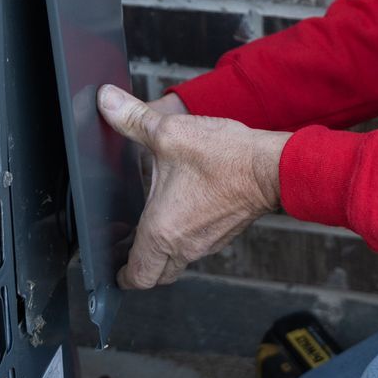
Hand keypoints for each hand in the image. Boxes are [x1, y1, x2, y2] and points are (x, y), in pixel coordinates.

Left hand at [97, 84, 288, 289]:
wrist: (270, 167)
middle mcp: (184, 244)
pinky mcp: (225, 233)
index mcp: (161, 230)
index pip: (136, 276)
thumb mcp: (168, 133)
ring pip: (178, 261)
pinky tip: (185, 210)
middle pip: (156, 275)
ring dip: (165, 250)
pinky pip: (198, 246)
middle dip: (141, 267)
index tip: (114, 268)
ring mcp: (208, 242)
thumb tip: (106, 100)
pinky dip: (186, 237)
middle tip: (130, 248)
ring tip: (155, 224)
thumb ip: (133, 119)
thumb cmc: (224, 157)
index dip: (121, 275)